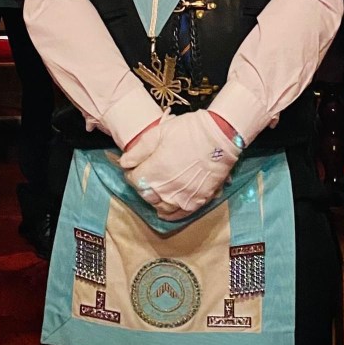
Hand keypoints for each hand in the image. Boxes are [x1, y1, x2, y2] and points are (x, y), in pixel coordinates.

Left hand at [119, 109, 241, 217]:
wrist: (219, 136)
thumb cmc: (187, 130)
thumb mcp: (158, 133)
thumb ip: (138, 150)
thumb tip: (124, 163)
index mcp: (153, 173)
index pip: (133, 179)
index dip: (133, 171)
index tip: (137, 164)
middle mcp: (164, 191)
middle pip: (145, 194)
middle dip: (143, 184)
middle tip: (149, 173)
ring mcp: (181, 199)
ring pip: (160, 206)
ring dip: (155, 198)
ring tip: (158, 188)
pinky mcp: (196, 202)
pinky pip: (178, 214)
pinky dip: (170, 212)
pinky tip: (168, 205)